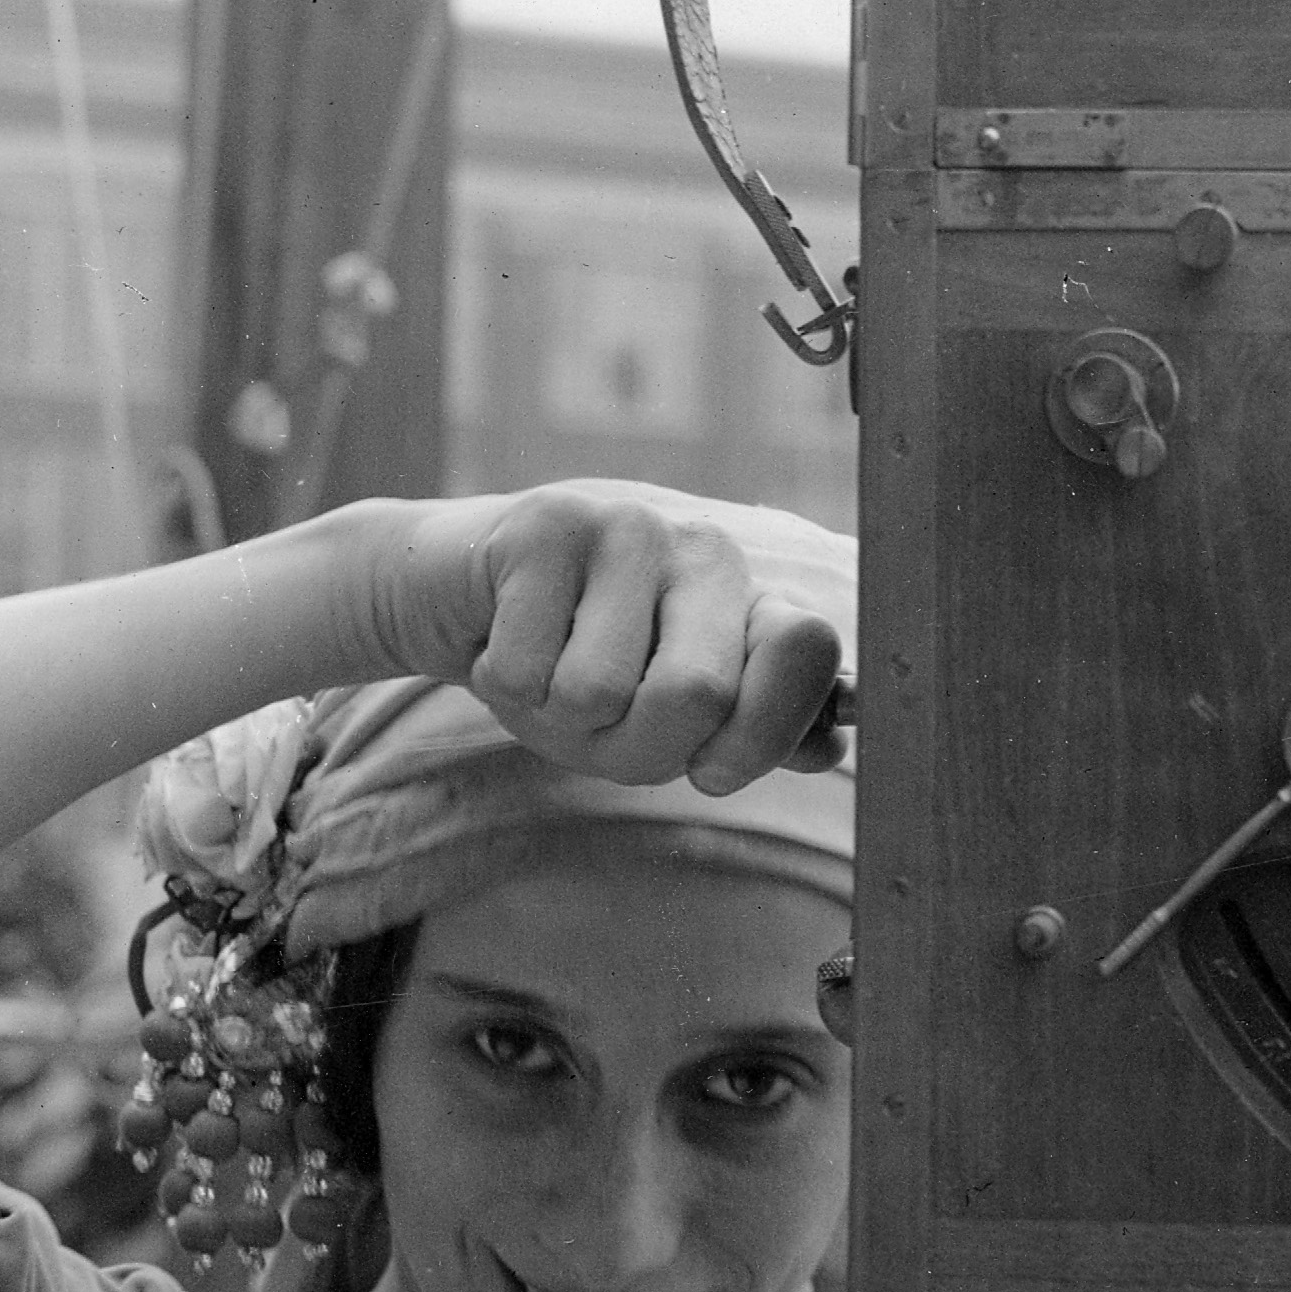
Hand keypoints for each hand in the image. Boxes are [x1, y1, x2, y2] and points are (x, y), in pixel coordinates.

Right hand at [379, 483, 843, 794]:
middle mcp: (703, 549)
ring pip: (597, 692)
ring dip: (557, 716)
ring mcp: (626, 526)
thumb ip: (754, 731)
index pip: (807, 651)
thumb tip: (833, 743)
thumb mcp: (667, 717)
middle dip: (634, 743)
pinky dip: (504, 684)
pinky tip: (506, 643)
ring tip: (549, 671)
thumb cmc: (576, 666)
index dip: (759, 736)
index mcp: (749, 599)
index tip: (710, 766)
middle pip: (696, 696)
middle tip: (602, 718)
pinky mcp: (543, 525)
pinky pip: (525, 669)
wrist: (458, 598)